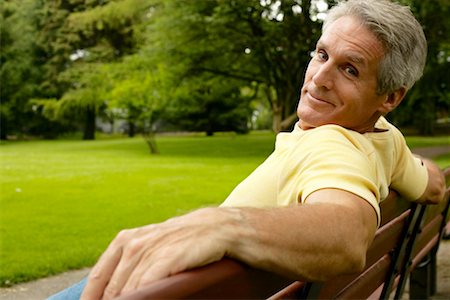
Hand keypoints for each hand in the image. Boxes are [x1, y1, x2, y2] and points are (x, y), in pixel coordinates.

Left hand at [80, 207, 238, 299]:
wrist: (220, 228)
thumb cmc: (186, 242)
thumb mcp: (154, 246)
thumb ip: (133, 265)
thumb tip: (114, 294)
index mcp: (125, 241)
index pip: (97, 279)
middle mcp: (134, 244)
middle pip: (112, 290)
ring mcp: (150, 250)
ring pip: (128, 292)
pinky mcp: (167, 258)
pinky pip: (146, 288)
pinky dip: (145, 299)